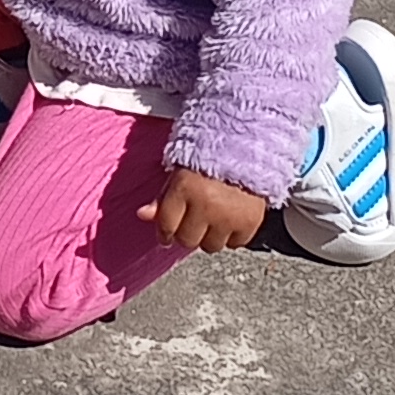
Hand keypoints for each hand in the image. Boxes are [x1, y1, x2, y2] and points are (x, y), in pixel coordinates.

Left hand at [140, 166, 266, 253]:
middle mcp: (206, 206)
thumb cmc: (212, 158)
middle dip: (188, 233)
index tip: (168, 232)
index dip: (165, 232)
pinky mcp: (250, 223)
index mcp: (185, 189)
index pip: (166, 226)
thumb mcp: (181, 173)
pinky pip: (235, 244)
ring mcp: (229, 217)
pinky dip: (233, 235)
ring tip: (215, 217)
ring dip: (210, 236)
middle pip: (187, 241)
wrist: (252, 148)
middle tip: (195, 219)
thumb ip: (162, 197)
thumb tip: (142, 215)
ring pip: (211, 246)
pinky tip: (232, 218)